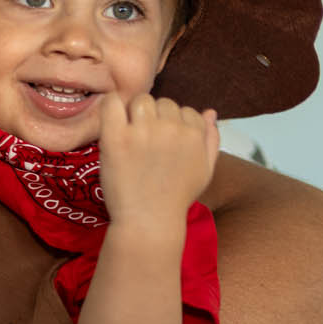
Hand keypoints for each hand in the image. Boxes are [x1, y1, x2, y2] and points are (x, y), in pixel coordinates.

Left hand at [98, 93, 218, 228]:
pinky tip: (112, 122)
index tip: (163, 144)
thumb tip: (210, 112)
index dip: (173, 125)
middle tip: (144, 142)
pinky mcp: (117, 138)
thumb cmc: (175, 200)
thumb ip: (211, 140)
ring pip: (140, 101)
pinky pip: (113, 104)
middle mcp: (171, 128)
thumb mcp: (204, 171)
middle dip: (155, 118)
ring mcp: (143, 132)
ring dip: (134, 113)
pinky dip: (111, 106)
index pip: (186, 110)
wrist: (148, 222)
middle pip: (162, 103)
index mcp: (194, 134)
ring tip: (129, 137)